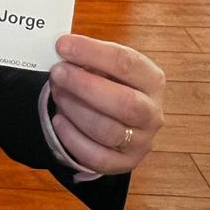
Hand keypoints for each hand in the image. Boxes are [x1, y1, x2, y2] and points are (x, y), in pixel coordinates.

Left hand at [49, 34, 164, 174]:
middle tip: (57, 72)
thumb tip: (63, 50)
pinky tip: (59, 121)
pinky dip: (73, 138)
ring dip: (75, 110)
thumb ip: (89, 58)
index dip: (91, 52)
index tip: (62, 45)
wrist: (119, 118)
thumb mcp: (106, 65)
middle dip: (84, 85)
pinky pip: (97, 157)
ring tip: (57, 93)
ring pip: (108, 131)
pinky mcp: (124, 164)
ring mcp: (141, 142)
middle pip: (124, 103)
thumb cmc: (109, 83)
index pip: (126, 63)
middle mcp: (152, 113)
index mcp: (152, 80)